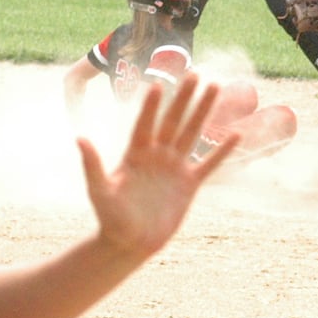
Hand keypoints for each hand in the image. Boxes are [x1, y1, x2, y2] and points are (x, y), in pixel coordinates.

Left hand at [80, 75, 232, 259]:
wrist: (130, 243)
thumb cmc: (111, 218)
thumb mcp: (99, 191)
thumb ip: (92, 165)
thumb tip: (80, 139)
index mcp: (135, 154)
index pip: (145, 124)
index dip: (152, 106)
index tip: (159, 83)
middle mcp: (157, 155)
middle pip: (173, 121)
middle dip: (184, 98)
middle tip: (195, 73)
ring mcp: (174, 168)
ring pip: (192, 133)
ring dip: (204, 112)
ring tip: (215, 88)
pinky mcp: (189, 184)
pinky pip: (209, 164)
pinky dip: (223, 151)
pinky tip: (236, 134)